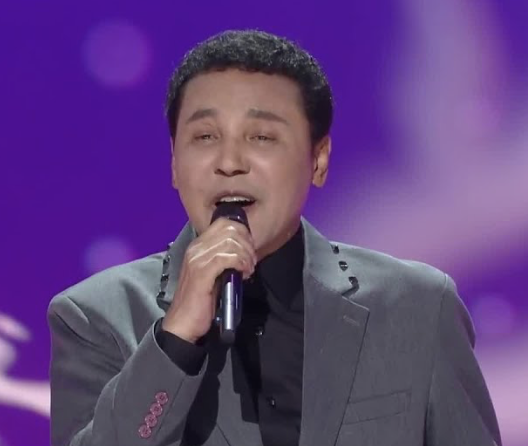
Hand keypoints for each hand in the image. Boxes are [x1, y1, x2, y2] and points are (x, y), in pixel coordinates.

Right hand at [161, 218, 256, 343]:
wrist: (182, 322)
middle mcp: (196, 248)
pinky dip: (241, 263)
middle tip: (252, 261)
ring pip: (230, 242)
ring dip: (246, 255)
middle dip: (247, 244)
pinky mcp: (202, 272)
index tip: (250, 249)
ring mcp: (197, 259)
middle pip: (229, 229)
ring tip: (249, 269)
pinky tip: (244, 273)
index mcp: (198, 246)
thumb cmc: (200, 300)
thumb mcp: (213, 273)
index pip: (224, 223)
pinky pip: (227, 257)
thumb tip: (244, 251)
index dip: (243, 232)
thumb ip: (223, 259)